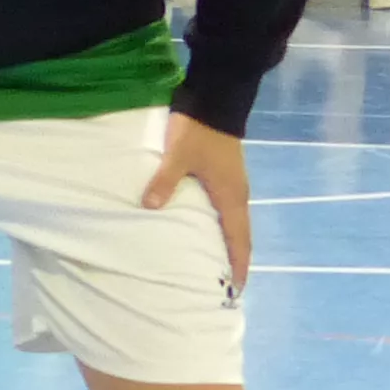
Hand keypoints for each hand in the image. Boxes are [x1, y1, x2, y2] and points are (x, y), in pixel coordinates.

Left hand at [142, 117, 250, 290]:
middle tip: (224, 286)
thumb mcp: (178, 154)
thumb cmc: (199, 130)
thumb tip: (150, 208)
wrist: (216, 99)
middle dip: (235, 260)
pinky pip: (226, 210)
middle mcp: (237, 194)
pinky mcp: (225, 175)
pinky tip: (205, 231)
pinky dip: (221, 226)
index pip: (239, 240)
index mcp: (231, 196)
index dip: (238, 265)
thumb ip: (164, 180)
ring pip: (233, 223)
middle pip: (240, 236)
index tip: (236, 291)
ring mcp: (233, 184)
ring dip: (228, 243)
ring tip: (214, 265)